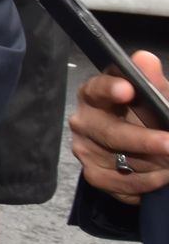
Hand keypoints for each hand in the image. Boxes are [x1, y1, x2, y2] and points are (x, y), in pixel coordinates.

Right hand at [72, 49, 168, 202]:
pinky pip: (119, 184)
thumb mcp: (155, 94)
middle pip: (109, 133)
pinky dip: (145, 183)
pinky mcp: (93, 174)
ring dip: (152, 165)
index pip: (97, 89)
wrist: (144, 147)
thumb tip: (145, 59)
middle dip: (143, 140)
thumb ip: (151, 80)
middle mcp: (83, 121)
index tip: (129, 90)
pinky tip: (163, 177)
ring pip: (117, 161)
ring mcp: (84, 149)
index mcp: (95, 94)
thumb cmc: (148, 113)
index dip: (111, 89)